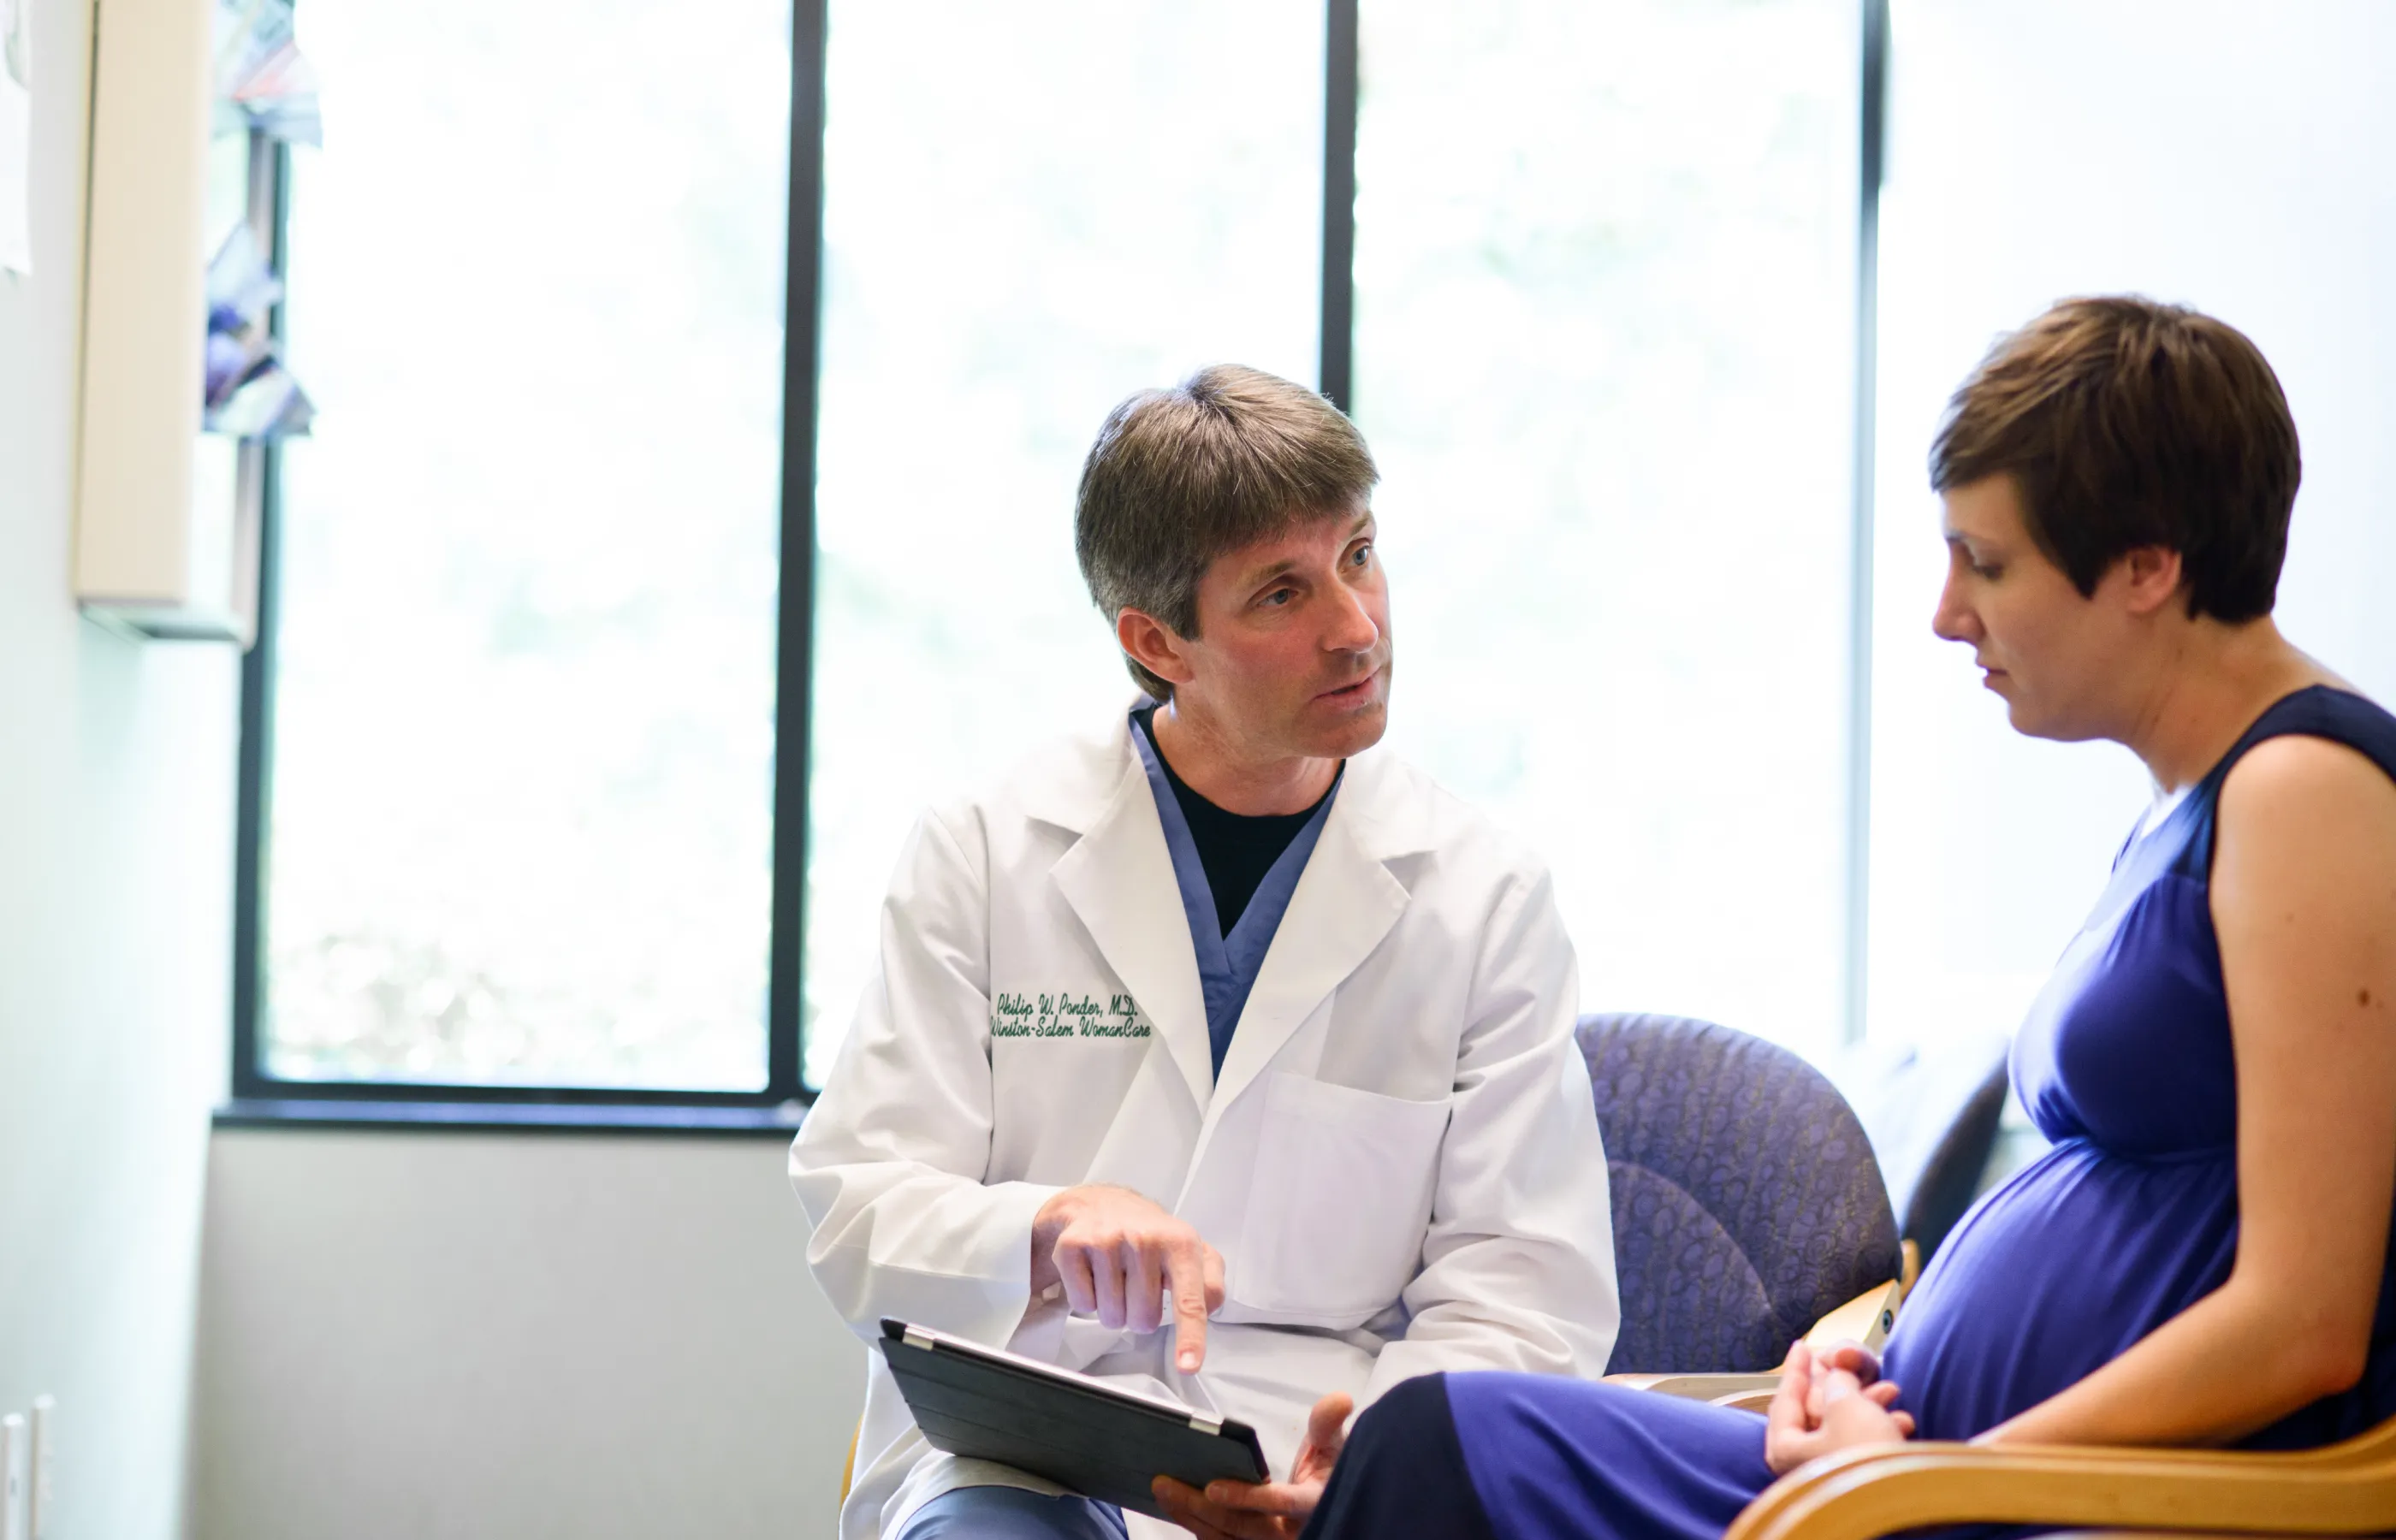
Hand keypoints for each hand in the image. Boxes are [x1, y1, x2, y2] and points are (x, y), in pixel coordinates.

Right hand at [1031, 1184, 1224, 1371]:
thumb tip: (1208, 1308)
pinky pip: (1082, 1303)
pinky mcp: (1073, 1245)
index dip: (1191, 1337)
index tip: (1188, 1365)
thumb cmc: (1149, 1236)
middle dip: (1139, 1314)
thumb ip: (1210, 1281)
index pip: (1190, 1300)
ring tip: (1115, 1278)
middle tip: (1136, 1286)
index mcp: (1181, 1243)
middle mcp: (1145, 1239)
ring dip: (1113, 1308)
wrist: (1099, 1202)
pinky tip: (1093, 1273)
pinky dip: (1087, 1298)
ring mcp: (1107, 1240)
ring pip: (1112, 1316)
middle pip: (1143, 1320)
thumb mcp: (1189, 1250)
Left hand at [1153, 1392, 1350, 1538]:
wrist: (1328, 1502)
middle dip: (1200, 1507)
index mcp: (1312, 1504)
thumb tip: (1339, 1399)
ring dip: (1190, 1517)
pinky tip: (1173, 1508)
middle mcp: (1290, 1533)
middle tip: (1165, 1483)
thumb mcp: (1334, 1445)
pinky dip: (1195, 1526)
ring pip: (1225, 1539)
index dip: (1247, 1498)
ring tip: (1162, 1491)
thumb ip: (1328, 1424)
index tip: (1212, 1487)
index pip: (1280, 1504)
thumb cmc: (1327, 1471)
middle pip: (1241, 1526)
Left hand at [1764, 1341, 1914, 1475]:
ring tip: (1892, 1391)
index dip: (1795, 1369)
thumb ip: (1836, 1382)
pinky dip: (1881, 1430)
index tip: (1801, 1346)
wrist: (1908, 1509)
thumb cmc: (1865, 1454)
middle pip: (1817, 1414)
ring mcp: (1832, 1480)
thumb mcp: (1847, 1404)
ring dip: (1869, 1405)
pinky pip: (1865, 1449)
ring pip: (1846, 1429)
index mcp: (1785, 1450)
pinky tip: (1903, 1422)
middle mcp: (1802, 1468)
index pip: (1785, 1399)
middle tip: (1855, 1366)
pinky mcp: (1860, 1488)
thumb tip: (1836, 1377)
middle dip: (1842, 1386)